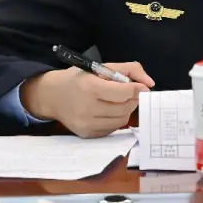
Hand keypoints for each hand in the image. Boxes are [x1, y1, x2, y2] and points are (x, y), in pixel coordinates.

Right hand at [22, 62, 153, 137]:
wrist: (52, 96)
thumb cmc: (78, 78)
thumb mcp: (100, 67)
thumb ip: (129, 69)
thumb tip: (150, 83)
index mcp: (90, 88)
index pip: (123, 93)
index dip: (136, 89)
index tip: (143, 87)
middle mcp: (87, 109)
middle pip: (125, 108)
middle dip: (132, 99)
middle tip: (130, 93)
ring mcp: (86, 124)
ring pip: (121, 121)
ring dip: (126, 110)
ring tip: (118, 101)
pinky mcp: (87, 135)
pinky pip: (112, 129)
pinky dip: (115, 119)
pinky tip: (108, 111)